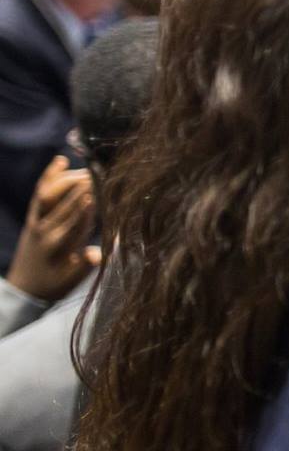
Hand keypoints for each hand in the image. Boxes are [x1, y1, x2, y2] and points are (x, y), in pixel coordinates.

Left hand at [7, 156, 96, 302]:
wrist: (23, 289)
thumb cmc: (53, 285)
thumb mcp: (70, 282)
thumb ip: (83, 266)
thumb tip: (96, 254)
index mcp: (57, 245)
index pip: (75, 221)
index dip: (86, 206)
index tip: (99, 191)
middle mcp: (44, 230)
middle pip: (65, 203)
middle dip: (82, 187)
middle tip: (101, 172)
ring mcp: (36, 221)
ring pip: (51, 194)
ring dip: (69, 179)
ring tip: (88, 170)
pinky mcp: (33, 218)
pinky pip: (40, 193)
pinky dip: (50, 176)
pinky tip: (61, 161)